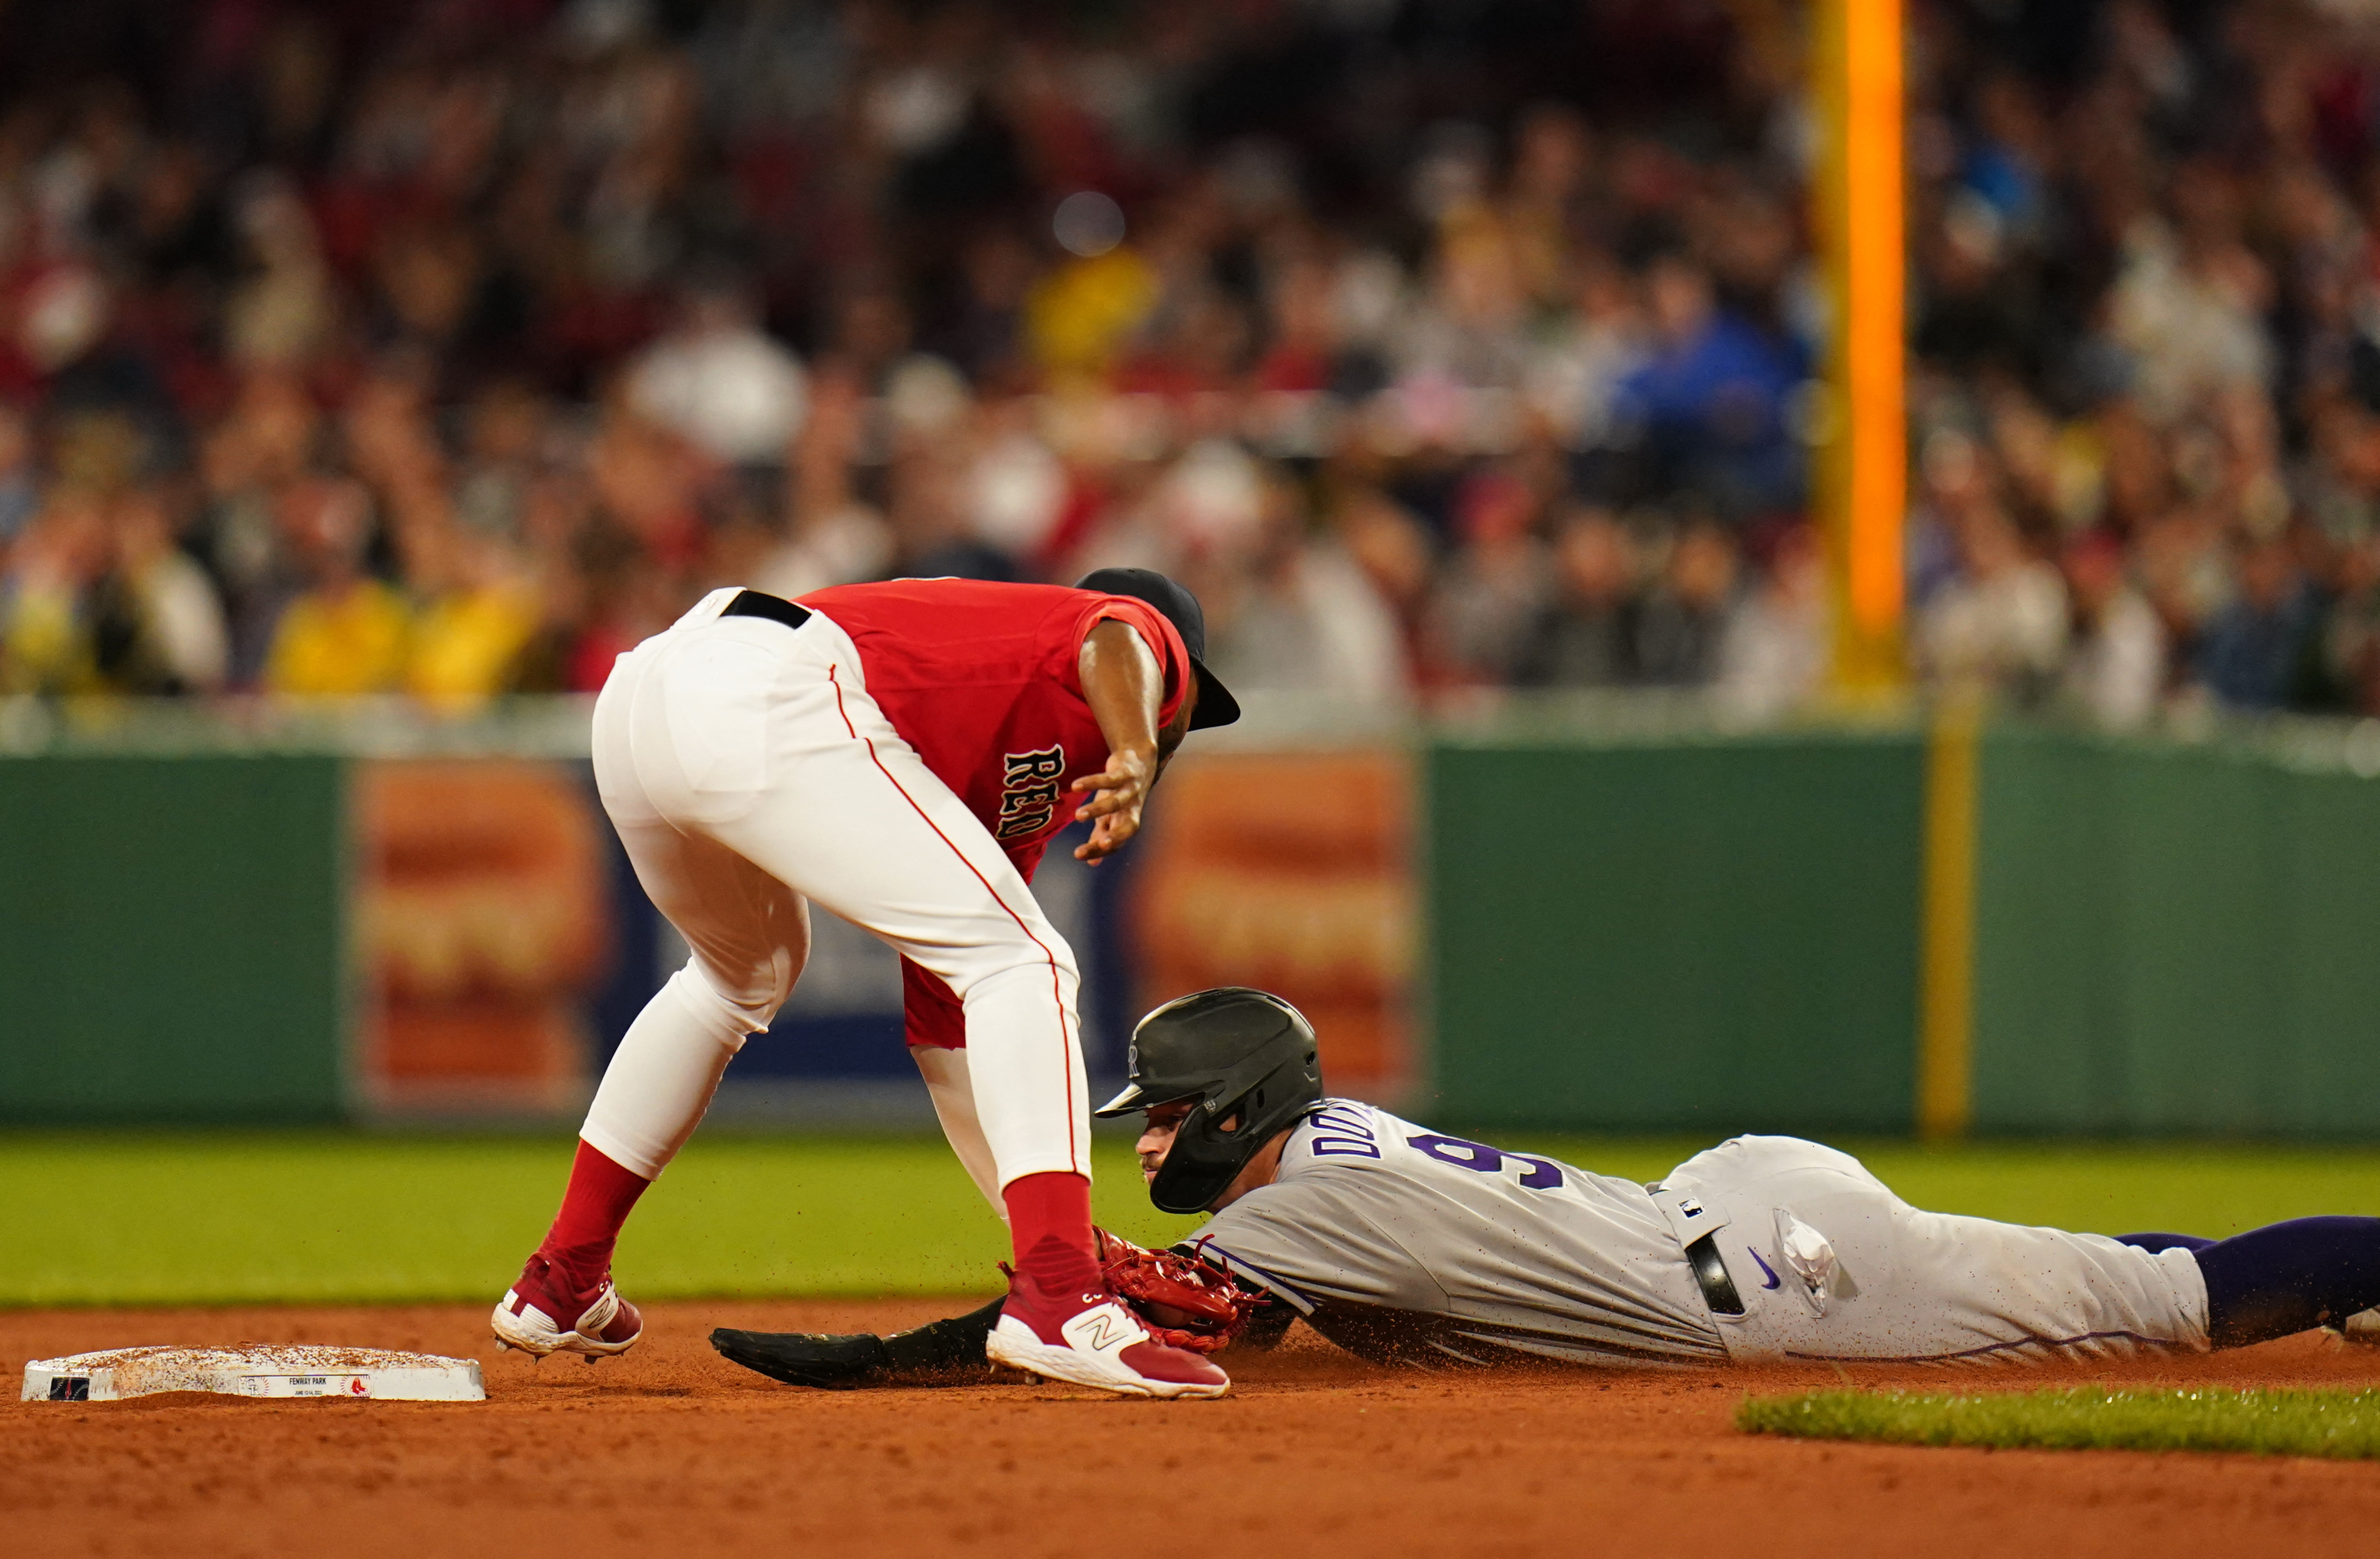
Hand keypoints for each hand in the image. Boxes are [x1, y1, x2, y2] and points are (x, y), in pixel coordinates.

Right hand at [1071, 745, 1156, 862]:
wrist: (1139, 760)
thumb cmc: (1121, 794)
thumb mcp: (1111, 816)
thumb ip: (1101, 837)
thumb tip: (1092, 863)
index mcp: (1127, 823)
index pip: (1117, 843)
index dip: (1100, 850)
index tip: (1078, 855)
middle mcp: (1132, 809)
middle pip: (1127, 828)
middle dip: (1115, 838)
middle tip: (1099, 845)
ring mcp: (1130, 790)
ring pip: (1116, 803)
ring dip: (1098, 810)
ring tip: (1077, 816)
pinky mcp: (1125, 772)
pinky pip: (1110, 779)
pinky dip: (1093, 783)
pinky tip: (1075, 787)